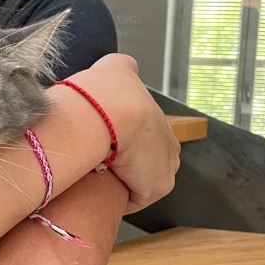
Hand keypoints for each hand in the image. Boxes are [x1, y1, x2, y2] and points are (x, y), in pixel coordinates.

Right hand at [63, 54, 180, 213]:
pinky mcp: (157, 186)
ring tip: (95, 179)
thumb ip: (121, 66)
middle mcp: (170, 141)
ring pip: (139, 179)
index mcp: (157, 119)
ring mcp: (166, 165)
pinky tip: (99, 190)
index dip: (125, 142)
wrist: (110, 111)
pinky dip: (117, 197)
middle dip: (123, 164)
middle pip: (145, 161)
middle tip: (95, 163)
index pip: (146, 136)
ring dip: (121, 181)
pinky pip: (134, 199)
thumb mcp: (116, 68)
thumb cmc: (106, 92)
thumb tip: (125, 66)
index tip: (104, 145)